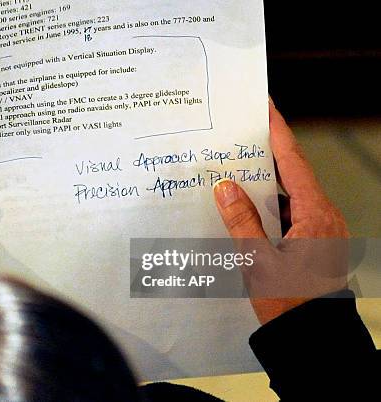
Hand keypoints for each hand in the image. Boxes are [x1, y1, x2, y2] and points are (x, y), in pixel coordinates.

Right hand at [212, 99, 348, 324]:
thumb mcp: (257, 261)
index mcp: (315, 214)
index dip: (277, 131)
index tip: (265, 106)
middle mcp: (322, 216)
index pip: (293, 161)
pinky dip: (267, 204)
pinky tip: (243, 205)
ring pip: (288, 193)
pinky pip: (288, 211)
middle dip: (266, 152)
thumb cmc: (288, 303)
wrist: (311, 340)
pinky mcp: (312, 241)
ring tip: (234, 165)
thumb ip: (241, 220)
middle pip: (292, 173)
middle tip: (239, 132)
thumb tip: (225, 185)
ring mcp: (319, 229)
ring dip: (264, 180)